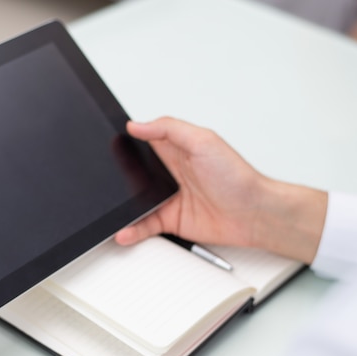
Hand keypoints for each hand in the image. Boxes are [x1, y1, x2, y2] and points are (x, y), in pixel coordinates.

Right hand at [115, 117, 326, 261]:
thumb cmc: (236, 176)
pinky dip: (132, 229)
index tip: (106, 143)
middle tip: (102, 182)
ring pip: (135, 200)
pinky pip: (144, 225)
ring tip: (107, 211)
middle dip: (117, 177)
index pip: (143, 141)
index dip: (125, 142)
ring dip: (121, 206)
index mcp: (175, 149)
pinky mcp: (170, 220)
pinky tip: (123, 230)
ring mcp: (168, 197)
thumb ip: (169, 129)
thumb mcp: (203, 141)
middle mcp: (169, 172)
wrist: (254, 214)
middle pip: (134, 172)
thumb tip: (138, 125)